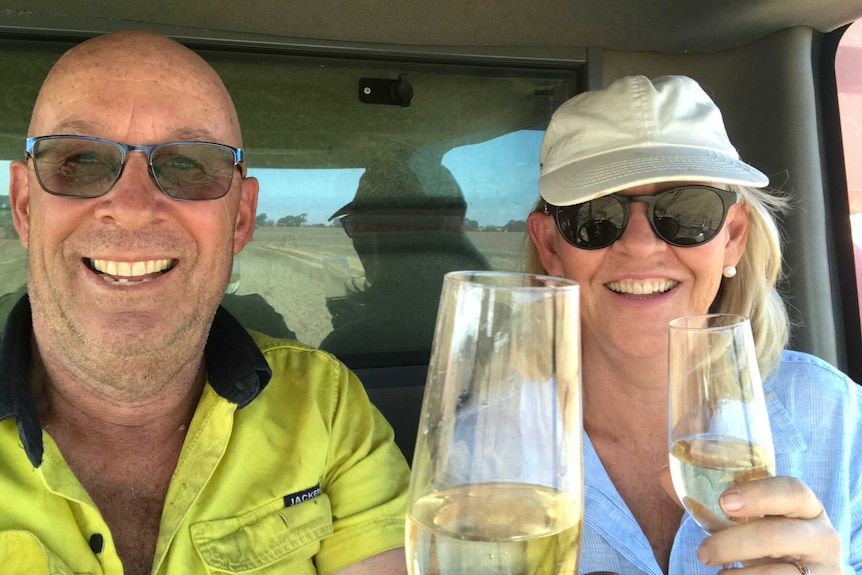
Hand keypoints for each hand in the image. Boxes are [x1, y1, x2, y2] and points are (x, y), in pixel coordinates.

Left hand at [696, 476, 842, 573]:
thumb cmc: (768, 541)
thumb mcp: (750, 519)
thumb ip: (709, 500)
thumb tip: (665, 476)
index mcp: (807, 506)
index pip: (792, 490)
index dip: (758, 493)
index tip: (724, 502)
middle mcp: (822, 536)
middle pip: (776, 535)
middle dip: (734, 543)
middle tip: (704, 552)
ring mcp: (823, 568)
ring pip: (775, 572)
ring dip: (736, 574)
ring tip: (717, 572)